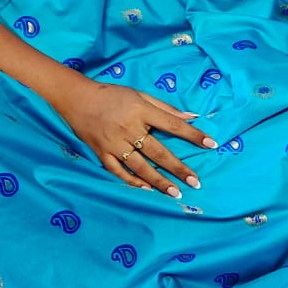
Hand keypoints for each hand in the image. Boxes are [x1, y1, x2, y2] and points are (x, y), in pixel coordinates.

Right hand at [50, 82, 216, 195]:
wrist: (77, 98)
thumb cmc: (111, 95)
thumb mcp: (139, 95)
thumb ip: (165, 107)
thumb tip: (192, 115)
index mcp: (141, 111)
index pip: (172, 124)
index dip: (192, 134)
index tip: (211, 143)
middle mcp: (129, 128)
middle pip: (158, 151)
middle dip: (178, 168)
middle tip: (195, 182)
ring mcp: (114, 143)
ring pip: (140, 166)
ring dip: (158, 180)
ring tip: (175, 192)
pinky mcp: (102, 152)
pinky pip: (118, 171)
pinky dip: (132, 181)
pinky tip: (147, 189)